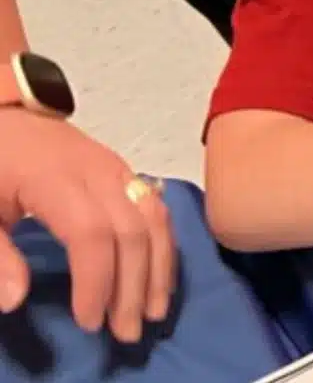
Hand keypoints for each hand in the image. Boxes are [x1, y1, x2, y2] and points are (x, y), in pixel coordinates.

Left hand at [0, 110, 174, 342]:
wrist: (5, 114)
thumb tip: (16, 300)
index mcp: (55, 180)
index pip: (92, 235)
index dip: (96, 282)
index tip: (89, 322)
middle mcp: (98, 172)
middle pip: (133, 231)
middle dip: (134, 286)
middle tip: (127, 332)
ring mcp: (118, 168)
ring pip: (155, 219)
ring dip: (158, 269)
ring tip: (155, 311)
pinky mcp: (126, 171)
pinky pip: (157, 209)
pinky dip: (163, 246)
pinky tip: (159, 276)